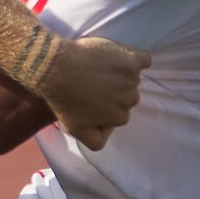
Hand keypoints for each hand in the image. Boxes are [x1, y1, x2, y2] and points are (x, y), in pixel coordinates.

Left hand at [35, 35, 148, 150]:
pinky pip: (144, 60)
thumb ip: (96, 140)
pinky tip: (121, 57)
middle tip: (93, 81)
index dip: (106, 103)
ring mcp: (132, 80)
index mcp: (120, 117)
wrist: (55, 68)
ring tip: (97, 68)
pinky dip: (137, 59)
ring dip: (119, 73)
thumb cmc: (63, 99)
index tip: (92, 95)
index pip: (120, 111)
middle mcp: (131, 100)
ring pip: (132, 77)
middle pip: (128, 94)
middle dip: (114, 89)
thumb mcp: (76, 128)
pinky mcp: (132, 60)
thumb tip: (109, 136)